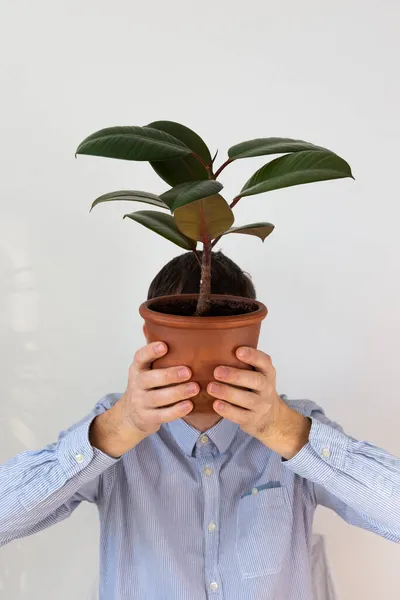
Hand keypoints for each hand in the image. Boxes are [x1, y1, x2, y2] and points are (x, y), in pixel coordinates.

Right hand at [90, 342, 197, 456]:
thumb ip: (151, 349)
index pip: (140, 357)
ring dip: (178, 393)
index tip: (164, 346)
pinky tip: (190, 405)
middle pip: (150, 379)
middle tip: (188, 371)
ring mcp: (141, 402)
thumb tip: (152, 322)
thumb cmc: (145, 386)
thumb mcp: (145, 368)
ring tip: (195, 388)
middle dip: (169, 375)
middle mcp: (137, 384)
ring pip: (158, 398)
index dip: (151, 351)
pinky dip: (176, 411)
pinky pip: (162, 415)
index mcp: (137, 368)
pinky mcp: (148, 418)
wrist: (130, 415)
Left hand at [207, 347, 310, 459]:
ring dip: (228, 393)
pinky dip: (228, 410)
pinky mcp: (252, 419)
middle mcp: (266, 388)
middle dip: (236, 375)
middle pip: (255, 381)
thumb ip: (243, 363)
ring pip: (247, 399)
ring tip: (211, 387)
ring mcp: (261, 405)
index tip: (238, 351)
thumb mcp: (256, 374)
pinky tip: (216, 404)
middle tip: (217, 371)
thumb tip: (215, 347)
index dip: (252, 355)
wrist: (271, 417)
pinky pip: (240, 415)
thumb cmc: (256, 390)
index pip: (264, 361)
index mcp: (267, 372)